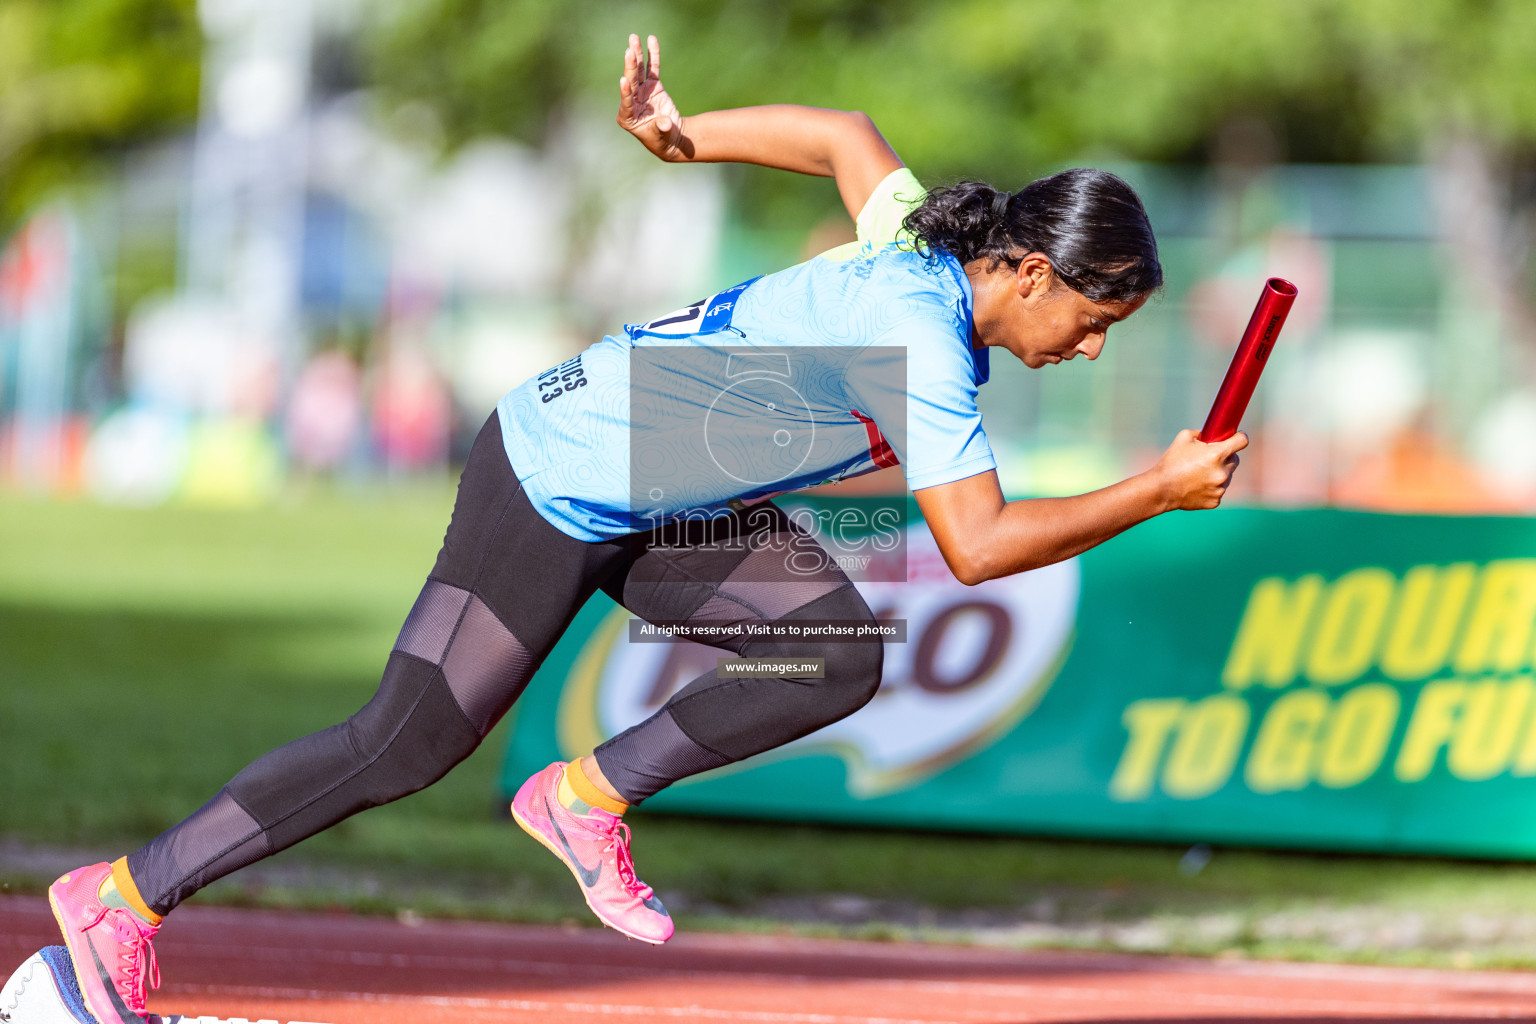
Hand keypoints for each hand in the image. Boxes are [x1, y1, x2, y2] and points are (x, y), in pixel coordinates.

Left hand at [617, 33, 690, 160]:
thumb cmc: (663, 140)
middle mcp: (632, 101)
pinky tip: (651, 40)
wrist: (671, 137)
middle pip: (630, 81)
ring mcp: (642, 92)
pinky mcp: (652, 86)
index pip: (626, 102)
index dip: (625, 92)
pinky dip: (652, 55)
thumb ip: (662, 129)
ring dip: (637, 55)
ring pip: (639, 71)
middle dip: (630, 66)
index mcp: (628, 117)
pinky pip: (652, 68)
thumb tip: (664, 123)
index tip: (623, 80)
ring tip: (633, 38)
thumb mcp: (662, 136)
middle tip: (629, 51)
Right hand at [1150, 429, 1247, 510]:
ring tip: (1199, 474)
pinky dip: (1212, 487)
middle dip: (1226, 456)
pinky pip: (1219, 490)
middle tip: (1210, 458)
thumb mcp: (1183, 438)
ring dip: (1219, 473)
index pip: (1242, 441)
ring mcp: (1220, 489)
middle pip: (1235, 459)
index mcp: (1217, 454)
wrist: (1161, 489)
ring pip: (1228, 476)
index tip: (1237, 437)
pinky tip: (1197, 485)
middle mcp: (1222, 472)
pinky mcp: (1215, 501)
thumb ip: (1202, 433)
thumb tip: (1211, 433)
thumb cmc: (1171, 462)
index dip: (1239, 437)